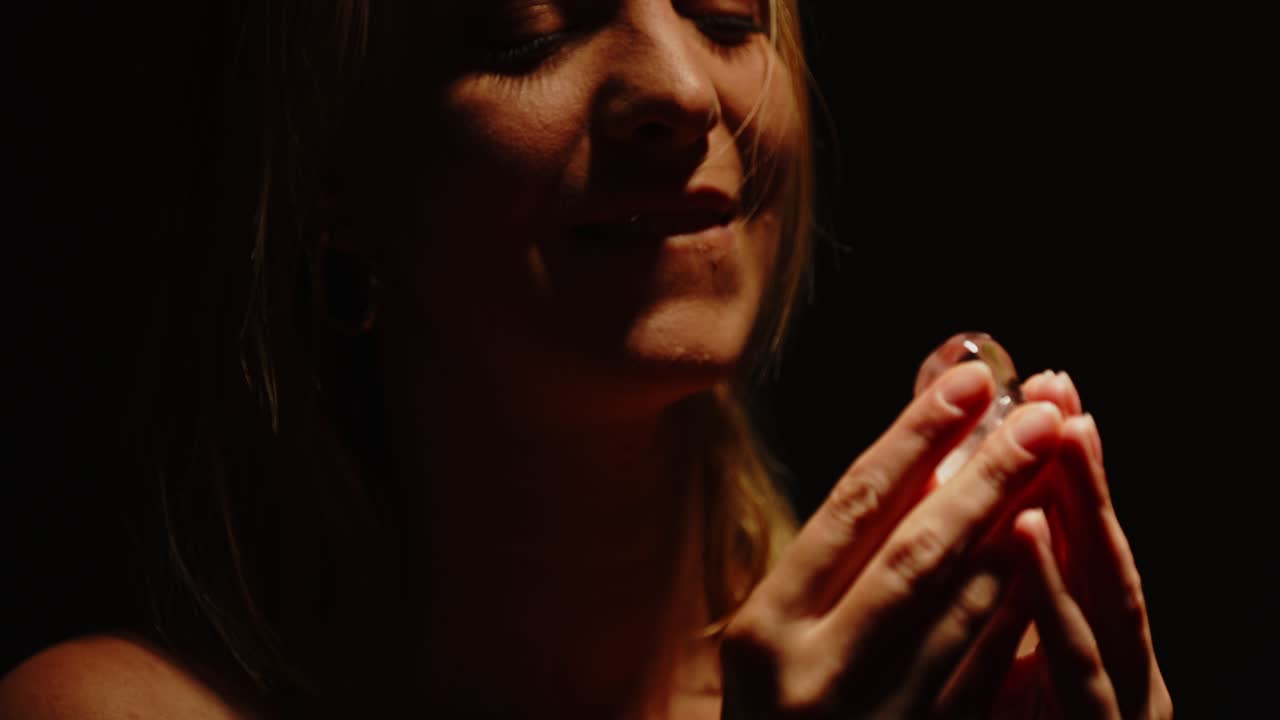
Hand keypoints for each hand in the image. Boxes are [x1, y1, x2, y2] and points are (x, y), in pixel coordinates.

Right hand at [719, 361, 1069, 717]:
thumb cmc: (777, 715)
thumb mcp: (778, 638)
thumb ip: (835, 559)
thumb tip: (922, 457)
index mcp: (764, 630)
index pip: (851, 509)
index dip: (915, 436)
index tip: (972, 378)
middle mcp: (815, 673)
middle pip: (917, 550)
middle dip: (988, 473)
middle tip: (1041, 410)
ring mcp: (874, 717)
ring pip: (966, 609)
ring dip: (1023, 530)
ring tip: (1059, 464)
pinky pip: (990, 668)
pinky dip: (1025, 605)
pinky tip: (1055, 553)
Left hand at [978, 372, 1172, 718]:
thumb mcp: (1004, 676)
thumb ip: (994, 606)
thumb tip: (959, 510)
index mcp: (1095, 649)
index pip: (1079, 541)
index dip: (1062, 467)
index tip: (1038, 391)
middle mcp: (1121, 667)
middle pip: (1101, 551)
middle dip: (1077, 466)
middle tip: (1056, 387)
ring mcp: (1123, 701)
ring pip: (1108, 594)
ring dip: (1083, 510)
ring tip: (1061, 435)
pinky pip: (1080, 668)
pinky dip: (1054, 599)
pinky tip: (1026, 533)